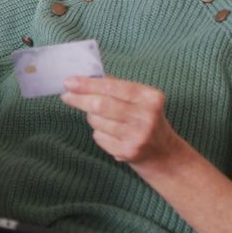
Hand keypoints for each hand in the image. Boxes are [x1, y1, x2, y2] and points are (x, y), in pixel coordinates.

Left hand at [60, 76, 183, 166]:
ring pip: (97, 121)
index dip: (87, 84)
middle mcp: (146, 116)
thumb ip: (116, 87)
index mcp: (150, 97)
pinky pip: (99, 137)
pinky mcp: (128, 151)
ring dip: (92, 118)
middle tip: (67, 96)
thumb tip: (85, 78)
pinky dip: (99, 133)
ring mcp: (137, 136)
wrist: (164, 154)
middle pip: (100, 105)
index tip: (69, 82)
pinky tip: (111, 135)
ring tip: (102, 119)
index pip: (112, 87)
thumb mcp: (140, 100)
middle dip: (79, 99)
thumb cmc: (145, 120)